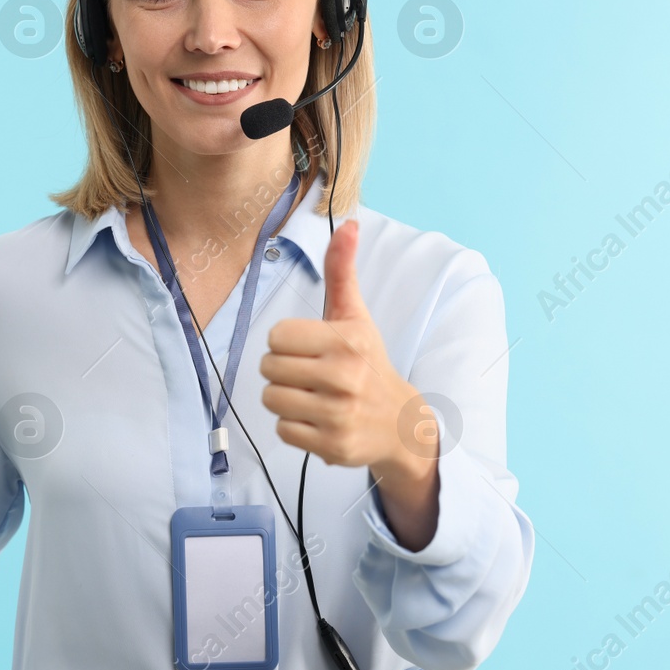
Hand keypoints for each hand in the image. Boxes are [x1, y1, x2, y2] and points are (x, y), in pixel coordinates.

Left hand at [258, 219, 434, 481]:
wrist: (400, 423)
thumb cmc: (367, 362)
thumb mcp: (355, 315)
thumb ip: (343, 271)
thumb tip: (349, 224)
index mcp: (348, 339)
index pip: (277, 336)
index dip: (287, 342)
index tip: (310, 349)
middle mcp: (345, 376)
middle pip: (269, 368)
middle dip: (283, 370)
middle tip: (309, 374)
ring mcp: (339, 414)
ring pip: (272, 399)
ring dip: (286, 398)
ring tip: (312, 397)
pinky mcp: (332, 446)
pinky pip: (283, 430)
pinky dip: (294, 427)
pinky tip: (318, 420)